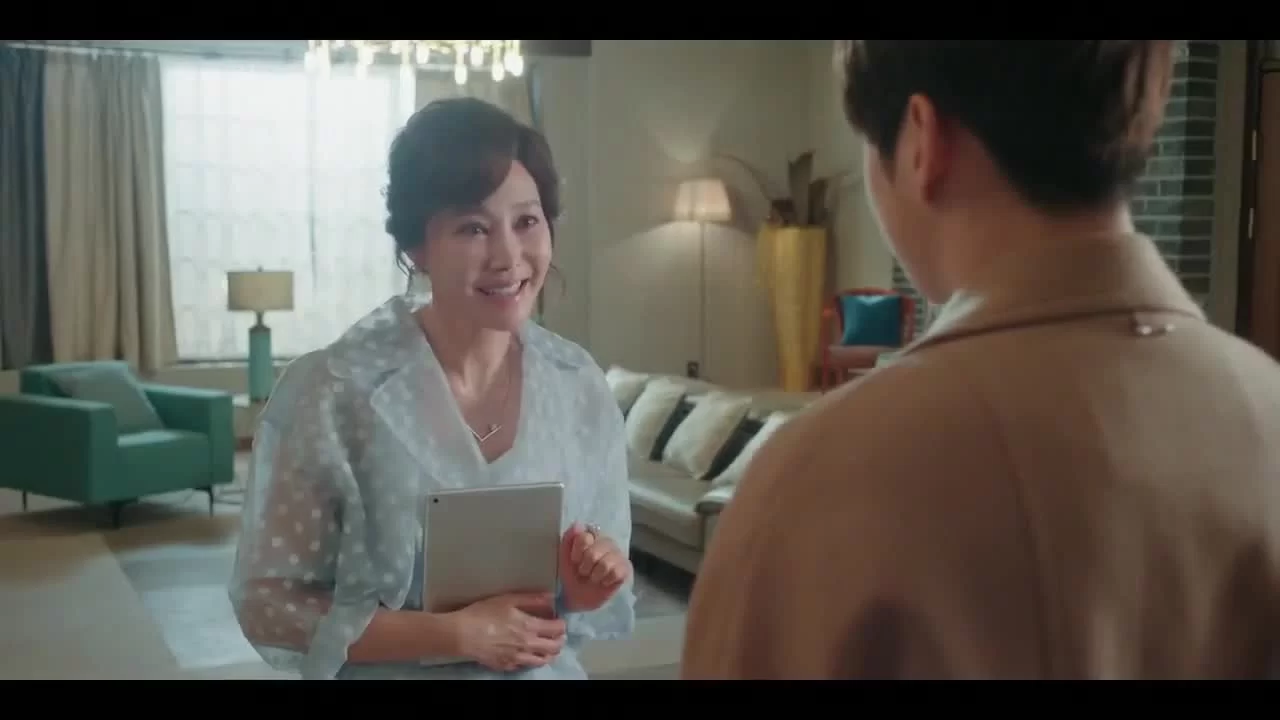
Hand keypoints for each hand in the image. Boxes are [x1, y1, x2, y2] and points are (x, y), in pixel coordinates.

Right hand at [450, 592, 566, 671]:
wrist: (462, 635)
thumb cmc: (484, 613)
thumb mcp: (508, 599)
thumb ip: (532, 598)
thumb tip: (551, 597)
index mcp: (530, 627)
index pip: (557, 629)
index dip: (562, 625)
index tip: (559, 621)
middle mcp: (528, 645)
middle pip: (554, 648)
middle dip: (560, 640)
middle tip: (558, 635)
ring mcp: (518, 659)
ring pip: (542, 660)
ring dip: (549, 653)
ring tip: (547, 646)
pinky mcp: (506, 666)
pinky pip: (525, 666)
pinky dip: (531, 660)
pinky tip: (526, 653)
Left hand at [559, 522, 630, 612]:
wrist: (578, 597)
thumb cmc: (572, 574)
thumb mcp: (564, 556)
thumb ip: (569, 538)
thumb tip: (578, 524)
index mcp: (592, 535)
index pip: (584, 537)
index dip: (577, 552)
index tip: (575, 560)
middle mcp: (607, 542)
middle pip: (593, 553)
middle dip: (585, 567)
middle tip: (584, 572)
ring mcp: (618, 555)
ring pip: (605, 564)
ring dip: (595, 576)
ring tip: (594, 578)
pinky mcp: (626, 569)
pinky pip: (616, 573)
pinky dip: (606, 581)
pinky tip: (604, 582)